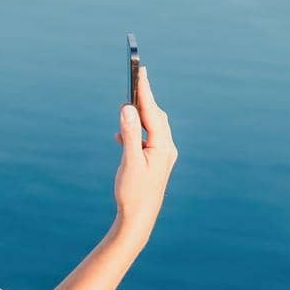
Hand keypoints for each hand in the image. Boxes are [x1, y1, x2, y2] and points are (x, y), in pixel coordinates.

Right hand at [113, 66, 177, 245]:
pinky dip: (136, 132)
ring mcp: (162, 156)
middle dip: (145, 99)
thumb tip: (128, 108)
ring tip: (128, 105)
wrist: (139, 218)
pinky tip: (122, 135)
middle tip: (136, 78)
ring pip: (153, 127)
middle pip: (157, 116)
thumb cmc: (133, 193)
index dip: (145, 90)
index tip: (140, 71)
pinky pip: (148, 139)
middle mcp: (167, 149)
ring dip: (140, 116)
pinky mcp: (156, 162)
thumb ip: (130, 133)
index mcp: (163, 147)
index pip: (153, 112)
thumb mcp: (130, 161)